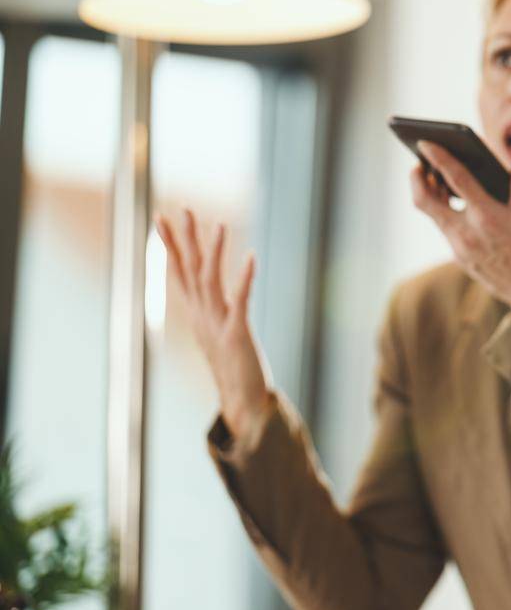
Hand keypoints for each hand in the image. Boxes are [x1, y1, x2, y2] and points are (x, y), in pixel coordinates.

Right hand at [155, 210, 272, 439]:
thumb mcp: (216, 334)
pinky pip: (241, 300)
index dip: (170, 245)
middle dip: (185, 238)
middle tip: (181, 208)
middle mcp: (203, 314)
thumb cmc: (232, 368)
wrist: (242, 401)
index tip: (160, 218)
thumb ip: (211, 314)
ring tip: (219, 224)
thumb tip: (211, 296)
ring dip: (214, 251)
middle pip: (190, 270)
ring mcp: (218, 323)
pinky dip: (245, 278)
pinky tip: (251, 256)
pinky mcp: (237, 332)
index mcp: (197, 313)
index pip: (180, 272)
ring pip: (211, 280)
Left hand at [410, 141, 510, 312]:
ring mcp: (460, 249)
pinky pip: (447, 232)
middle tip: (418, 165)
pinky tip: (457, 208)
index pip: (455, 178)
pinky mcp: (461, 261)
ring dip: (432, 197)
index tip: (425, 142)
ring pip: (435, 217)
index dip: (438, 157)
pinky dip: (448, 216)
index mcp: (486, 216)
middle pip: (425, 201)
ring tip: (436, 182)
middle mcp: (466, 233)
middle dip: (417, 180)